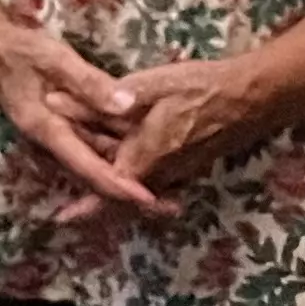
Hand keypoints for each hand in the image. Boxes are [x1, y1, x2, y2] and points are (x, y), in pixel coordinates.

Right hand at [0, 11, 164, 221]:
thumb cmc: (16, 49)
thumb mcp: (53, 58)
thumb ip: (90, 82)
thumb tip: (128, 105)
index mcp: (46, 130)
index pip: (88, 167)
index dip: (119, 185)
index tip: (149, 199)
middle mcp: (51, 143)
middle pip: (94, 176)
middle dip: (132, 193)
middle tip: (173, 206)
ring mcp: (55, 139)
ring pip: (95, 165)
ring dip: (127, 177)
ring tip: (170, 191)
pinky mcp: (59, 130)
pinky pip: (91, 150)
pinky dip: (116, 158)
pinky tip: (142, 159)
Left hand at [59, 54, 282, 224]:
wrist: (250, 98)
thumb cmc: (199, 89)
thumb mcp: (148, 86)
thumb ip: (103, 101)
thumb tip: (54, 103)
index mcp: (147, 156)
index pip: (109, 186)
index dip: (85, 204)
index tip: (62, 219)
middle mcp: (163, 173)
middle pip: (122, 194)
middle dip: (94, 202)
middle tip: (66, 212)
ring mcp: (178, 173)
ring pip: (138, 190)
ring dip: (112, 190)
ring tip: (83, 192)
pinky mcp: (187, 166)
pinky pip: (152, 181)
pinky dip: (131, 180)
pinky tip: (118, 165)